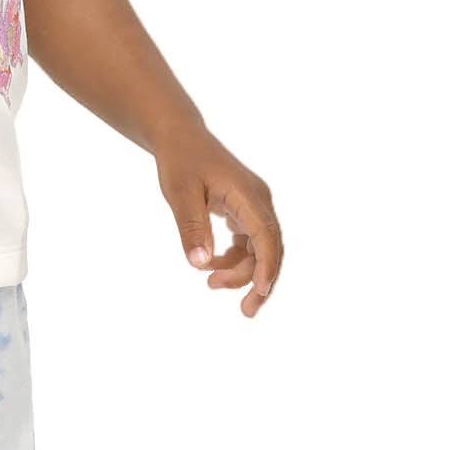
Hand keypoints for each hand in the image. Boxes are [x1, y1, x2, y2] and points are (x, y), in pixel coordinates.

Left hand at [156, 128, 282, 317]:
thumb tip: (199, 264)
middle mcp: (258, 200)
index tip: (260, 292)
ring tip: (211, 284)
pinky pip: (248, 242)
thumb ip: (191, 227)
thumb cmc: (179, 161)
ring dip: (242, 272)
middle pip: (270, 248)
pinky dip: (235, 259)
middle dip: (261, 282)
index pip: (266, 236)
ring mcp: (253, 206)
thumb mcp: (179, 194)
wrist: (180, 137)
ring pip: (259, 249)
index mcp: (247, 194)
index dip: (267, 266)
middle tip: (246, 312)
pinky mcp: (244, 210)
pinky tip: (212, 268)